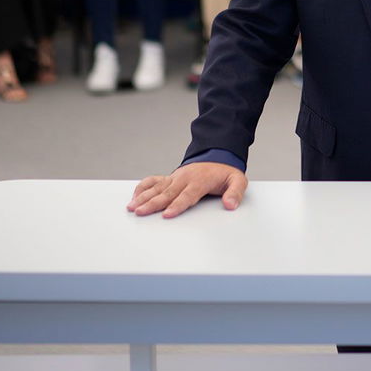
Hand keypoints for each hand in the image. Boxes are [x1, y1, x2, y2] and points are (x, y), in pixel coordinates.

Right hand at [128, 162, 248, 217]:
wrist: (218, 155)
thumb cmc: (225, 172)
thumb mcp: (237, 180)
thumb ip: (235, 192)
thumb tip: (230, 204)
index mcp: (200, 181)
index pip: (187, 195)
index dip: (177, 205)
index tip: (167, 214)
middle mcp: (184, 179)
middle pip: (167, 194)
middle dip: (153, 203)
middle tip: (140, 212)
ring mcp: (175, 178)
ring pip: (157, 188)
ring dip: (144, 197)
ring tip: (132, 207)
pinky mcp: (170, 178)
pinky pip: (154, 181)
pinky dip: (143, 187)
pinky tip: (135, 196)